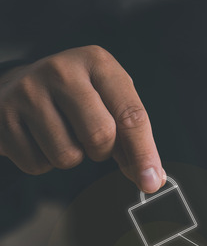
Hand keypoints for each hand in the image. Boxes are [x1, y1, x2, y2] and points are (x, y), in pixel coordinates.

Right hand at [0, 45, 165, 192]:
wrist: (16, 86)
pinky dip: (44, 162)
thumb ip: (133, 135)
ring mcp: (28, 92)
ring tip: (62, 132)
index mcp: (97, 63)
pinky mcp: (2, 116)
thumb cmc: (77, 97)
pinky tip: (38, 137)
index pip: (131, 115)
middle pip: (101, 137)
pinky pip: (37, 165)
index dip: (144, 153)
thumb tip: (153, 177)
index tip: (152, 182)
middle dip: (103, 151)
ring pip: (68, 156)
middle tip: (93, 139)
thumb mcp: (109, 100)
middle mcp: (62, 71)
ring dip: (73, 157)